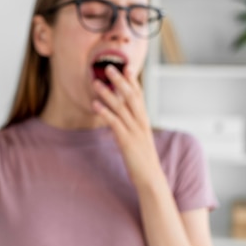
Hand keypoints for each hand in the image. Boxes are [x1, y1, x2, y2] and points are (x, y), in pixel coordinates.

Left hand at [91, 65, 161, 184]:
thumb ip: (130, 125)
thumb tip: (119, 114)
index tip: (126, 67)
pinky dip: (105, 112)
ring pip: (121, 108)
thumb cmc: (141, 159)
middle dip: (119, 81)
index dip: (132, 81)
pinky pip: (115, 123)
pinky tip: (95, 104)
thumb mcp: (137, 138)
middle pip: (130, 97)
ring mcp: (134, 131)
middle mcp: (141, 123)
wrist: (150, 178)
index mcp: (144, 121)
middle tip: (108, 67)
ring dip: (107, 94)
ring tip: (96, 83)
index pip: (139, 96)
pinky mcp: (127, 142)